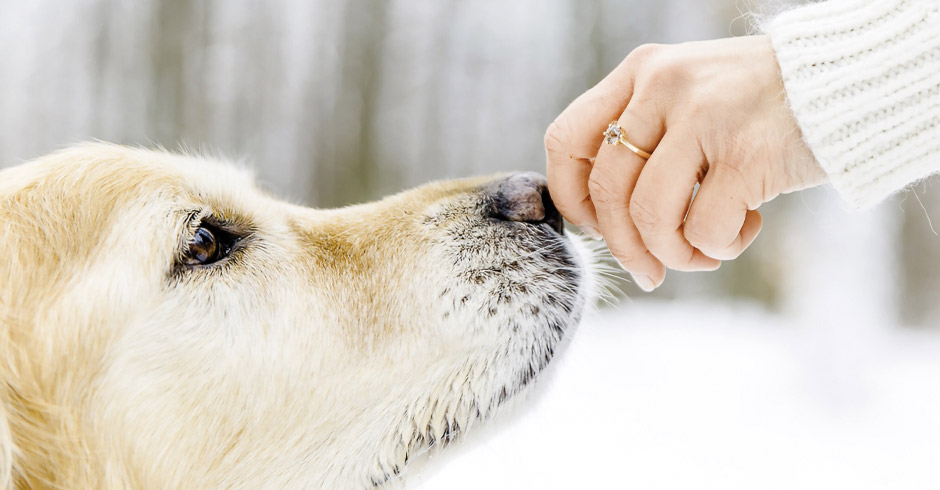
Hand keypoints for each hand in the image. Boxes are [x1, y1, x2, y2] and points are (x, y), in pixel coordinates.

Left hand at [545, 35, 826, 290]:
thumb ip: (646, 138)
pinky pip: (703, 229)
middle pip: (606, 192)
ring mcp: (704, 116)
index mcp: (641, 73)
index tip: (602, 229)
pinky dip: (719, 246)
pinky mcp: (746, 153)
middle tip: (652, 272)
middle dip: (626, 248)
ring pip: (648, 216)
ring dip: (673, 254)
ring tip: (704, 252)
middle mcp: (662, 86)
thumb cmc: (762, 107)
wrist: (850, 81)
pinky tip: (746, 227)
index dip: (573, 200)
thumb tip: (605, 223)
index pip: (566, 142)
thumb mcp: (690, 96)